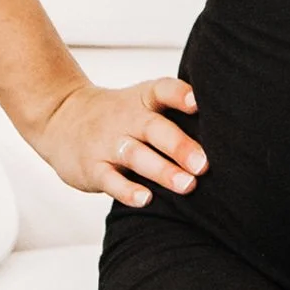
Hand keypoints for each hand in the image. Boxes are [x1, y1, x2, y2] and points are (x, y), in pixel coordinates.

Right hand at [29, 75, 206, 206]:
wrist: (58, 118)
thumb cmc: (118, 115)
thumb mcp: (142, 102)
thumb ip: (176, 112)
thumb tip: (230, 132)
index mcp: (143, 100)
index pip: (163, 90)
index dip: (180, 94)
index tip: (198, 102)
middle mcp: (126, 119)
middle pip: (154, 129)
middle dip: (180, 146)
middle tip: (204, 164)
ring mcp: (107, 143)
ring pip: (136, 156)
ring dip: (163, 171)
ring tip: (187, 185)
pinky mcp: (92, 168)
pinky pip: (110, 180)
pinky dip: (128, 190)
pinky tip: (146, 199)